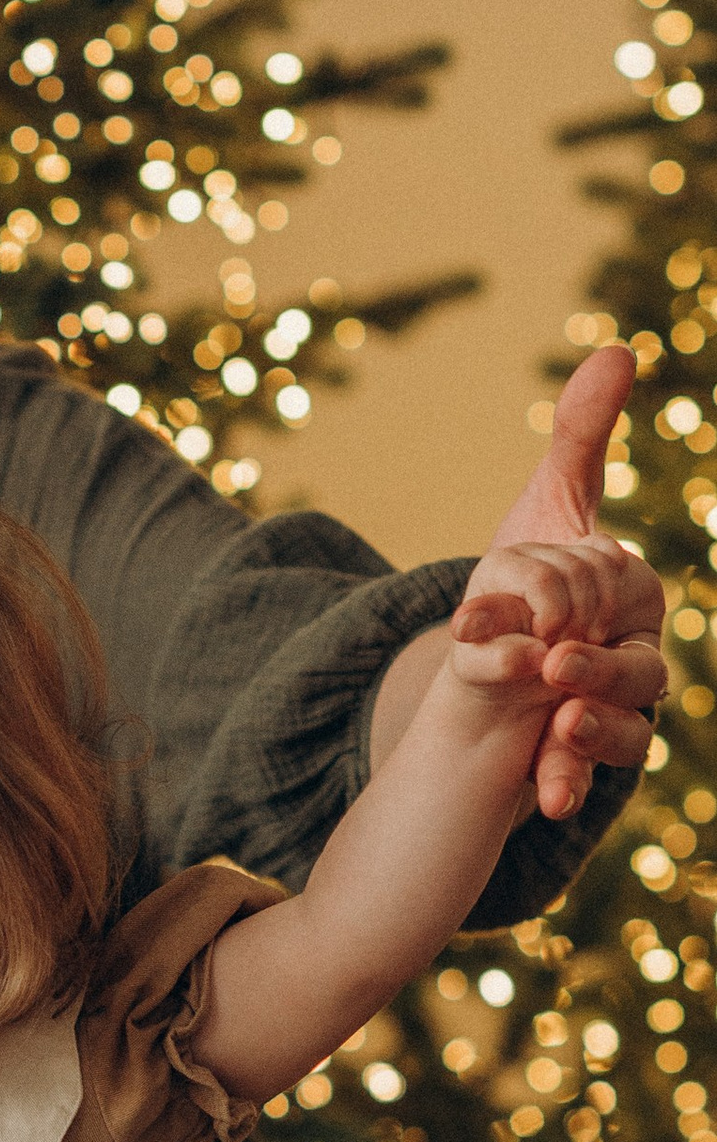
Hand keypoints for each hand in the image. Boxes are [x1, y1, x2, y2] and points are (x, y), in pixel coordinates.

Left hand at [457, 348, 666, 817]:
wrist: (501, 663)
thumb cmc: (533, 584)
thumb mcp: (544, 515)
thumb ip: (582, 439)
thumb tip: (619, 347)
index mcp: (633, 595)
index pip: (620, 593)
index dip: (573, 596)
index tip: (520, 608)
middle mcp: (637, 655)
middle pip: (641, 667)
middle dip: (600, 670)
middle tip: (553, 668)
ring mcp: (618, 711)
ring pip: (630, 726)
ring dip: (596, 730)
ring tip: (557, 724)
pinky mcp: (588, 756)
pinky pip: (595, 771)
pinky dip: (571, 778)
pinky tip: (544, 794)